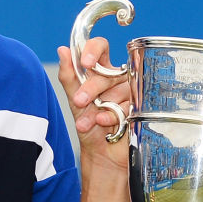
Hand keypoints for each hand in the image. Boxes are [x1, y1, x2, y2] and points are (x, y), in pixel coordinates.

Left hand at [57, 40, 130, 171]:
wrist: (100, 155)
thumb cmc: (89, 127)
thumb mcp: (74, 101)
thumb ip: (69, 76)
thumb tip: (62, 50)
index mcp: (101, 71)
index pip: (100, 47)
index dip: (93, 50)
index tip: (85, 63)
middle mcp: (117, 79)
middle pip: (107, 72)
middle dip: (91, 88)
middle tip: (80, 101)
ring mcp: (130, 93)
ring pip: (118, 90)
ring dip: (98, 108)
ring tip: (87, 123)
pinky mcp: (140, 107)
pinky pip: (127, 105)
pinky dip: (111, 115)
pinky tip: (104, 124)